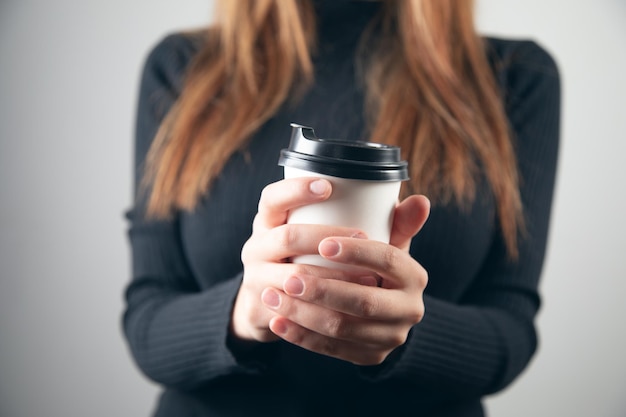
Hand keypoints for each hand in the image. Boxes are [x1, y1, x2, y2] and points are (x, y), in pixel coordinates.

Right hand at [233, 177, 372, 342]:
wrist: (272, 306)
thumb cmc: (313, 262)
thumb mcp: (332, 239)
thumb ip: (382, 225)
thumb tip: (422, 201)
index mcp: (269, 221)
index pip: (273, 197)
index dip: (297, 189)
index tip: (328, 186)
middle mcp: (255, 246)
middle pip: (287, 237)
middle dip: (325, 236)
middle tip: (363, 236)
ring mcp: (255, 279)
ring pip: (291, 279)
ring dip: (330, 279)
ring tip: (368, 278)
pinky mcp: (260, 311)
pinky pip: (288, 313)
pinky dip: (318, 313)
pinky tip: (344, 313)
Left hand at [264, 194, 429, 364]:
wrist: (384, 313)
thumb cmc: (377, 268)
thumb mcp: (388, 244)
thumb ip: (398, 222)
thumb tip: (420, 199)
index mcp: (415, 276)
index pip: (387, 259)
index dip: (356, 252)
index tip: (323, 244)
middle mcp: (410, 310)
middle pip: (362, 301)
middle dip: (322, 289)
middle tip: (289, 277)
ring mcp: (391, 338)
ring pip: (342, 328)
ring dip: (302, 313)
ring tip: (272, 295)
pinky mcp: (370, 357)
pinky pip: (331, 349)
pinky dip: (301, 336)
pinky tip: (277, 322)